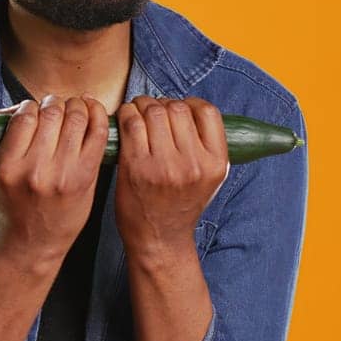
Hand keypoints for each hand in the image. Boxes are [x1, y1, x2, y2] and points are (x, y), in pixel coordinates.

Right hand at [0, 93, 110, 270]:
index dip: (30, 105)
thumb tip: (2, 110)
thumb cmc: (10, 203)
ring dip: (77, 105)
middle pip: (52, 114)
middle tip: (55, 106)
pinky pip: (97, 135)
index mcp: (7, 167)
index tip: (32, 109)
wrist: (33, 240)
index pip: (24, 117)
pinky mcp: (85, 177)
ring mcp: (63, 174)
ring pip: (76, 119)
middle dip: (55, 102)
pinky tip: (92, 111)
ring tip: (74, 107)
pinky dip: (98, 116)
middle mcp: (35, 170)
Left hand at [113, 96, 230, 260]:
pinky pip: (131, 124)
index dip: (189, 103)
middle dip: (160, 102)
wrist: (159, 238)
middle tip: (149, 109)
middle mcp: (194, 164)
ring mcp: (165, 166)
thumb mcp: (207, 178)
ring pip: (153, 111)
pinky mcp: (137, 167)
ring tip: (136, 111)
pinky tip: (124, 119)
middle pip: (177, 109)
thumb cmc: (179, 205)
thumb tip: (187, 108)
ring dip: (140, 104)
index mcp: (216, 163)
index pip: (208, 112)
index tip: (176, 108)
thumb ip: (204, 147)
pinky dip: (125, 114)